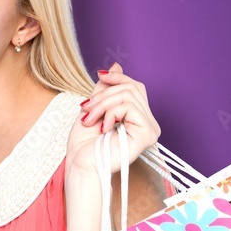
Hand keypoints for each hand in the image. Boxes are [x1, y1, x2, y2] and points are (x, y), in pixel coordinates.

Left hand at [65, 62, 160, 176]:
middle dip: (103, 94)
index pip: (135, 86)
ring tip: (90, 119)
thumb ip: (106, 88)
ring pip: (128, 96)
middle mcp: (148, 123)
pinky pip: (130, 107)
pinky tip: (102, 128)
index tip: (100, 76)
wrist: (81, 165)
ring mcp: (150, 129)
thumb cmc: (85, 143)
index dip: (118, 77)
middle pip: (132, 88)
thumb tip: (115, 65)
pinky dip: (110, 113)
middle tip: (86, 109)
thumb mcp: (94, 107)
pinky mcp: (147, 134)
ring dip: (102, 104)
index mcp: (137, 117)